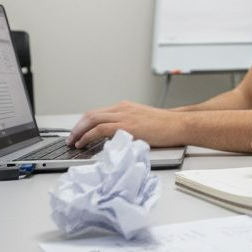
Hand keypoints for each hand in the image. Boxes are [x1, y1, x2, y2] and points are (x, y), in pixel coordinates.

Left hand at [68, 100, 184, 147]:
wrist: (179, 125)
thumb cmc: (167, 127)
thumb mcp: (144, 123)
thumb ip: (129, 127)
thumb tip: (117, 139)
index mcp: (126, 107)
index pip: (99, 113)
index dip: (85, 123)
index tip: (79, 132)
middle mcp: (122, 108)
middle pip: (91, 114)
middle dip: (78, 126)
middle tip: (71, 138)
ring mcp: (124, 116)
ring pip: (92, 120)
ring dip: (79, 131)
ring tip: (73, 142)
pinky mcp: (126, 126)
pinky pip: (100, 129)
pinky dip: (88, 136)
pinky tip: (83, 143)